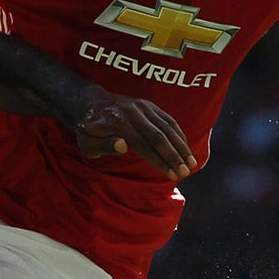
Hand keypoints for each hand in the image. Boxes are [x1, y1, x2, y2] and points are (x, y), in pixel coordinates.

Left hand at [74, 94, 194, 178]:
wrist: (90, 103)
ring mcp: (143, 106)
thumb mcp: (86, 144)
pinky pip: (168, 120)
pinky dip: (179, 135)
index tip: (172, 175)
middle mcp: (133, 112)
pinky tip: (186, 149)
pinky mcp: (149, 105)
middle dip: (174, 155)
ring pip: (168, 127)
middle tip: (185, 172)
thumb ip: (103, 146)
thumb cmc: (88, 131)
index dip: (159, 161)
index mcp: (118, 124)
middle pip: (159, 136)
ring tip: (192, 164)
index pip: (144, 145)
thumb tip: (123, 146)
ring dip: (182, 146)